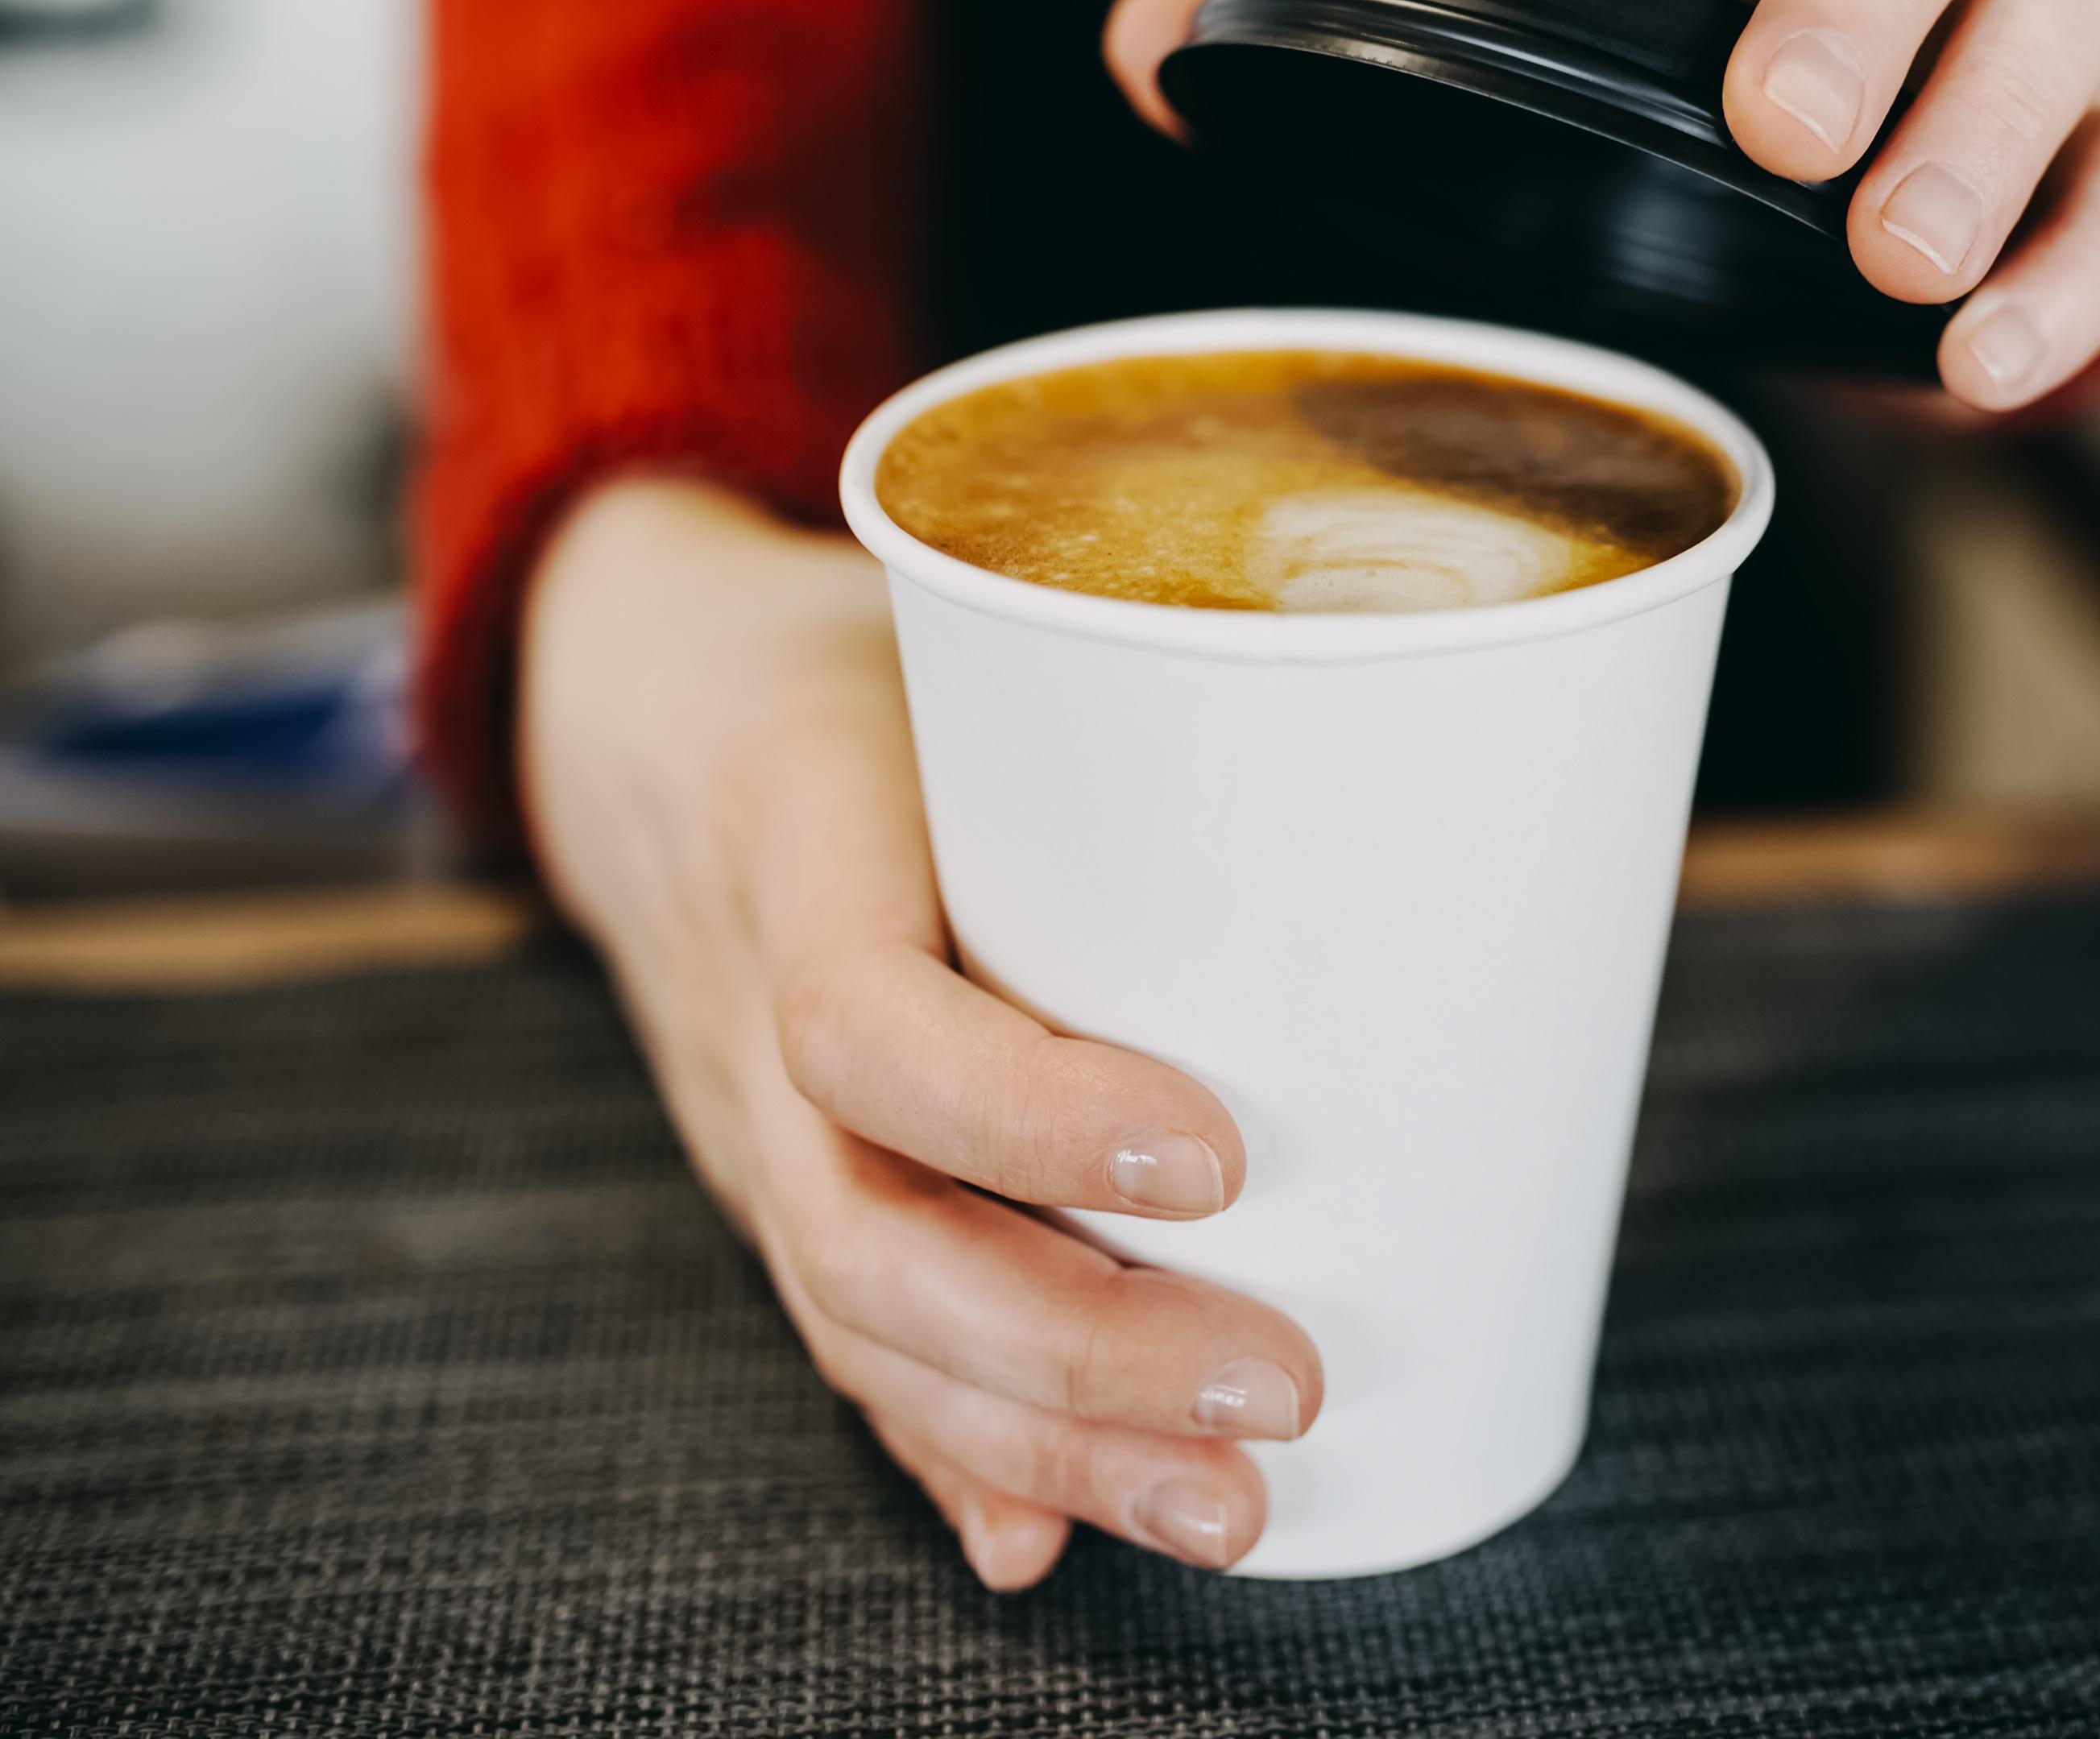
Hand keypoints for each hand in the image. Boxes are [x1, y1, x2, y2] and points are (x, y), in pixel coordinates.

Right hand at [519, 480, 1322, 1588]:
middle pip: (870, 1233)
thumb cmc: (861, 657)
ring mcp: (745, 1124)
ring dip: (1049, 1442)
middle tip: (1285, 1386)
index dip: (1029, 1111)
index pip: (863, 1019)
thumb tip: (1383, 766)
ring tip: (1229, 1512)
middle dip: (1080, 1350)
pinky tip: (1044, 1546)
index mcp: (797, 846)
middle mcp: (743, 1014)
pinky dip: (951, 1455)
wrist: (637, 705)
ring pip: (861, 1322)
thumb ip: (1126, 707)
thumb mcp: (962, 633)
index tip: (1216, 1155)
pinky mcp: (778, 1182)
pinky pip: (849, 1340)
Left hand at [1103, 0, 2099, 413]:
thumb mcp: (1503, 83)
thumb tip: (1149, 42)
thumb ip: (1342, 58)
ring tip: (1898, 258)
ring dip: (1999, 112)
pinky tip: (1986, 359)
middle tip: (1781, 127)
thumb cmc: (1649, 126)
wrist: (1805, 233)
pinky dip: (2091, 262)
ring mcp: (2018, 15)